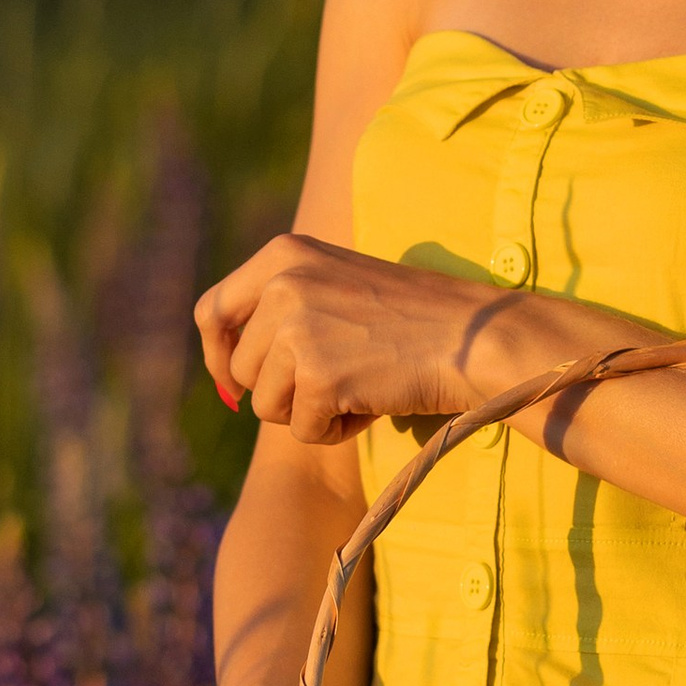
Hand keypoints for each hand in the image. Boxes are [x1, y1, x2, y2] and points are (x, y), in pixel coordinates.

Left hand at [195, 232, 535, 447]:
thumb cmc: (411, 318)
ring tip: (359, 386)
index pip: (212, 311)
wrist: (474, 336)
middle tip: (336, 380)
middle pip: (241, 369)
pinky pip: (303, 430)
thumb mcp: (334, 285)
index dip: (217, 355)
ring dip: (309, 411)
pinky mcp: (318, 376)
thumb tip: (226, 376)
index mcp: (283, 254)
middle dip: (281, 390)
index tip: (233, 385)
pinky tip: (372, 403)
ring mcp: (297, 329)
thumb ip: (281, 309)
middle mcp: (282, 284)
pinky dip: (335, 431)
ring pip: (265, 406)